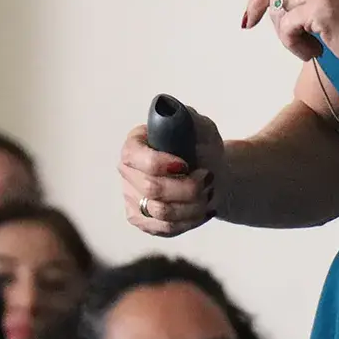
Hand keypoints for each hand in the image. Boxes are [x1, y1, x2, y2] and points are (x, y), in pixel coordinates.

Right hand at [119, 112, 224, 236]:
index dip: (160, 163)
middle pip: (151, 189)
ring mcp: (132, 198)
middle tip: (208, 179)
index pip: (134, 156)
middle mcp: (127, 171)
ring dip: (193, 205)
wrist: (211, 174)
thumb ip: (186, 118)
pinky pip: (165, 229)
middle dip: (187, 187)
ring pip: (161, 212)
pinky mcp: (142, 220)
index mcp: (135, 143)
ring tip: (208, 194)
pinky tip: (203, 209)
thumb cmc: (202, 147)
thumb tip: (168, 110)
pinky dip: (190, 221)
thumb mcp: (201, 127)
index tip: (186, 164)